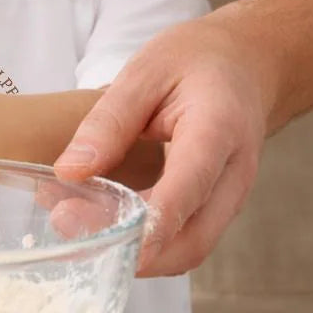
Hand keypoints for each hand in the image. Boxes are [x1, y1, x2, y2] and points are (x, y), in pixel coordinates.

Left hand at [54, 14, 272, 276]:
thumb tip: (69, 172)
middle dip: (132, 251)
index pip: (189, 187)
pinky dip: (143, 243)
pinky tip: (100, 220)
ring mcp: (230, 198)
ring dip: (133, 252)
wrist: (246, 64)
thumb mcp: (146, 71)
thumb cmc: (198, 60)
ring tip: (71, 220)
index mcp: (219, 129)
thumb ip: (110, 120)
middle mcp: (234, 174)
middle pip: (193, 240)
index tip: (104, 238)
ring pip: (188, 250)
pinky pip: (184, 239)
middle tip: (66, 224)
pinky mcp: (216, 208)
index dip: (150, 222)